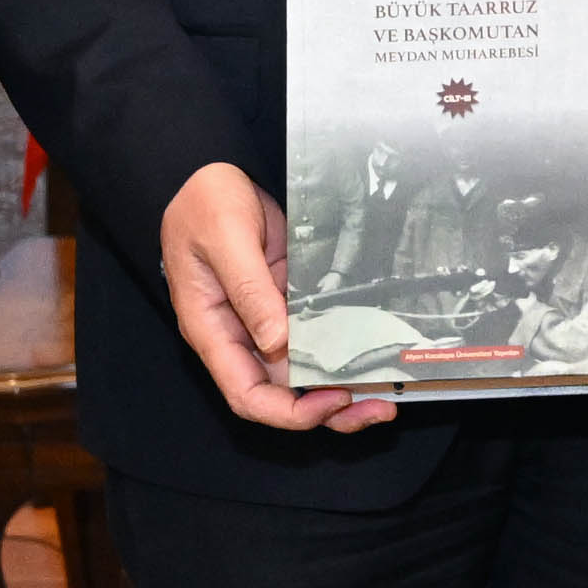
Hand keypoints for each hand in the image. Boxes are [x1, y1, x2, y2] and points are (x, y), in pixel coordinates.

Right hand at [160, 158, 395, 434]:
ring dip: (342, 389)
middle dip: (328, 411)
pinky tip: (374, 355)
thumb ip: (250, 289)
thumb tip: (277, 341)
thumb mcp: (224, 238)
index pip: (247, 395)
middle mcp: (239, 337)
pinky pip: (315, 341)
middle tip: (377, 409)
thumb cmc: (204, 203)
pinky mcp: (287, 305)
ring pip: (303, 375)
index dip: (289, 412)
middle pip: (281, 396)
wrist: (213, 175)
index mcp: (212, 331)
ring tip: (384, 396)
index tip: (332, 400)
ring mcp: (264, 323)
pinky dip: (342, 353)